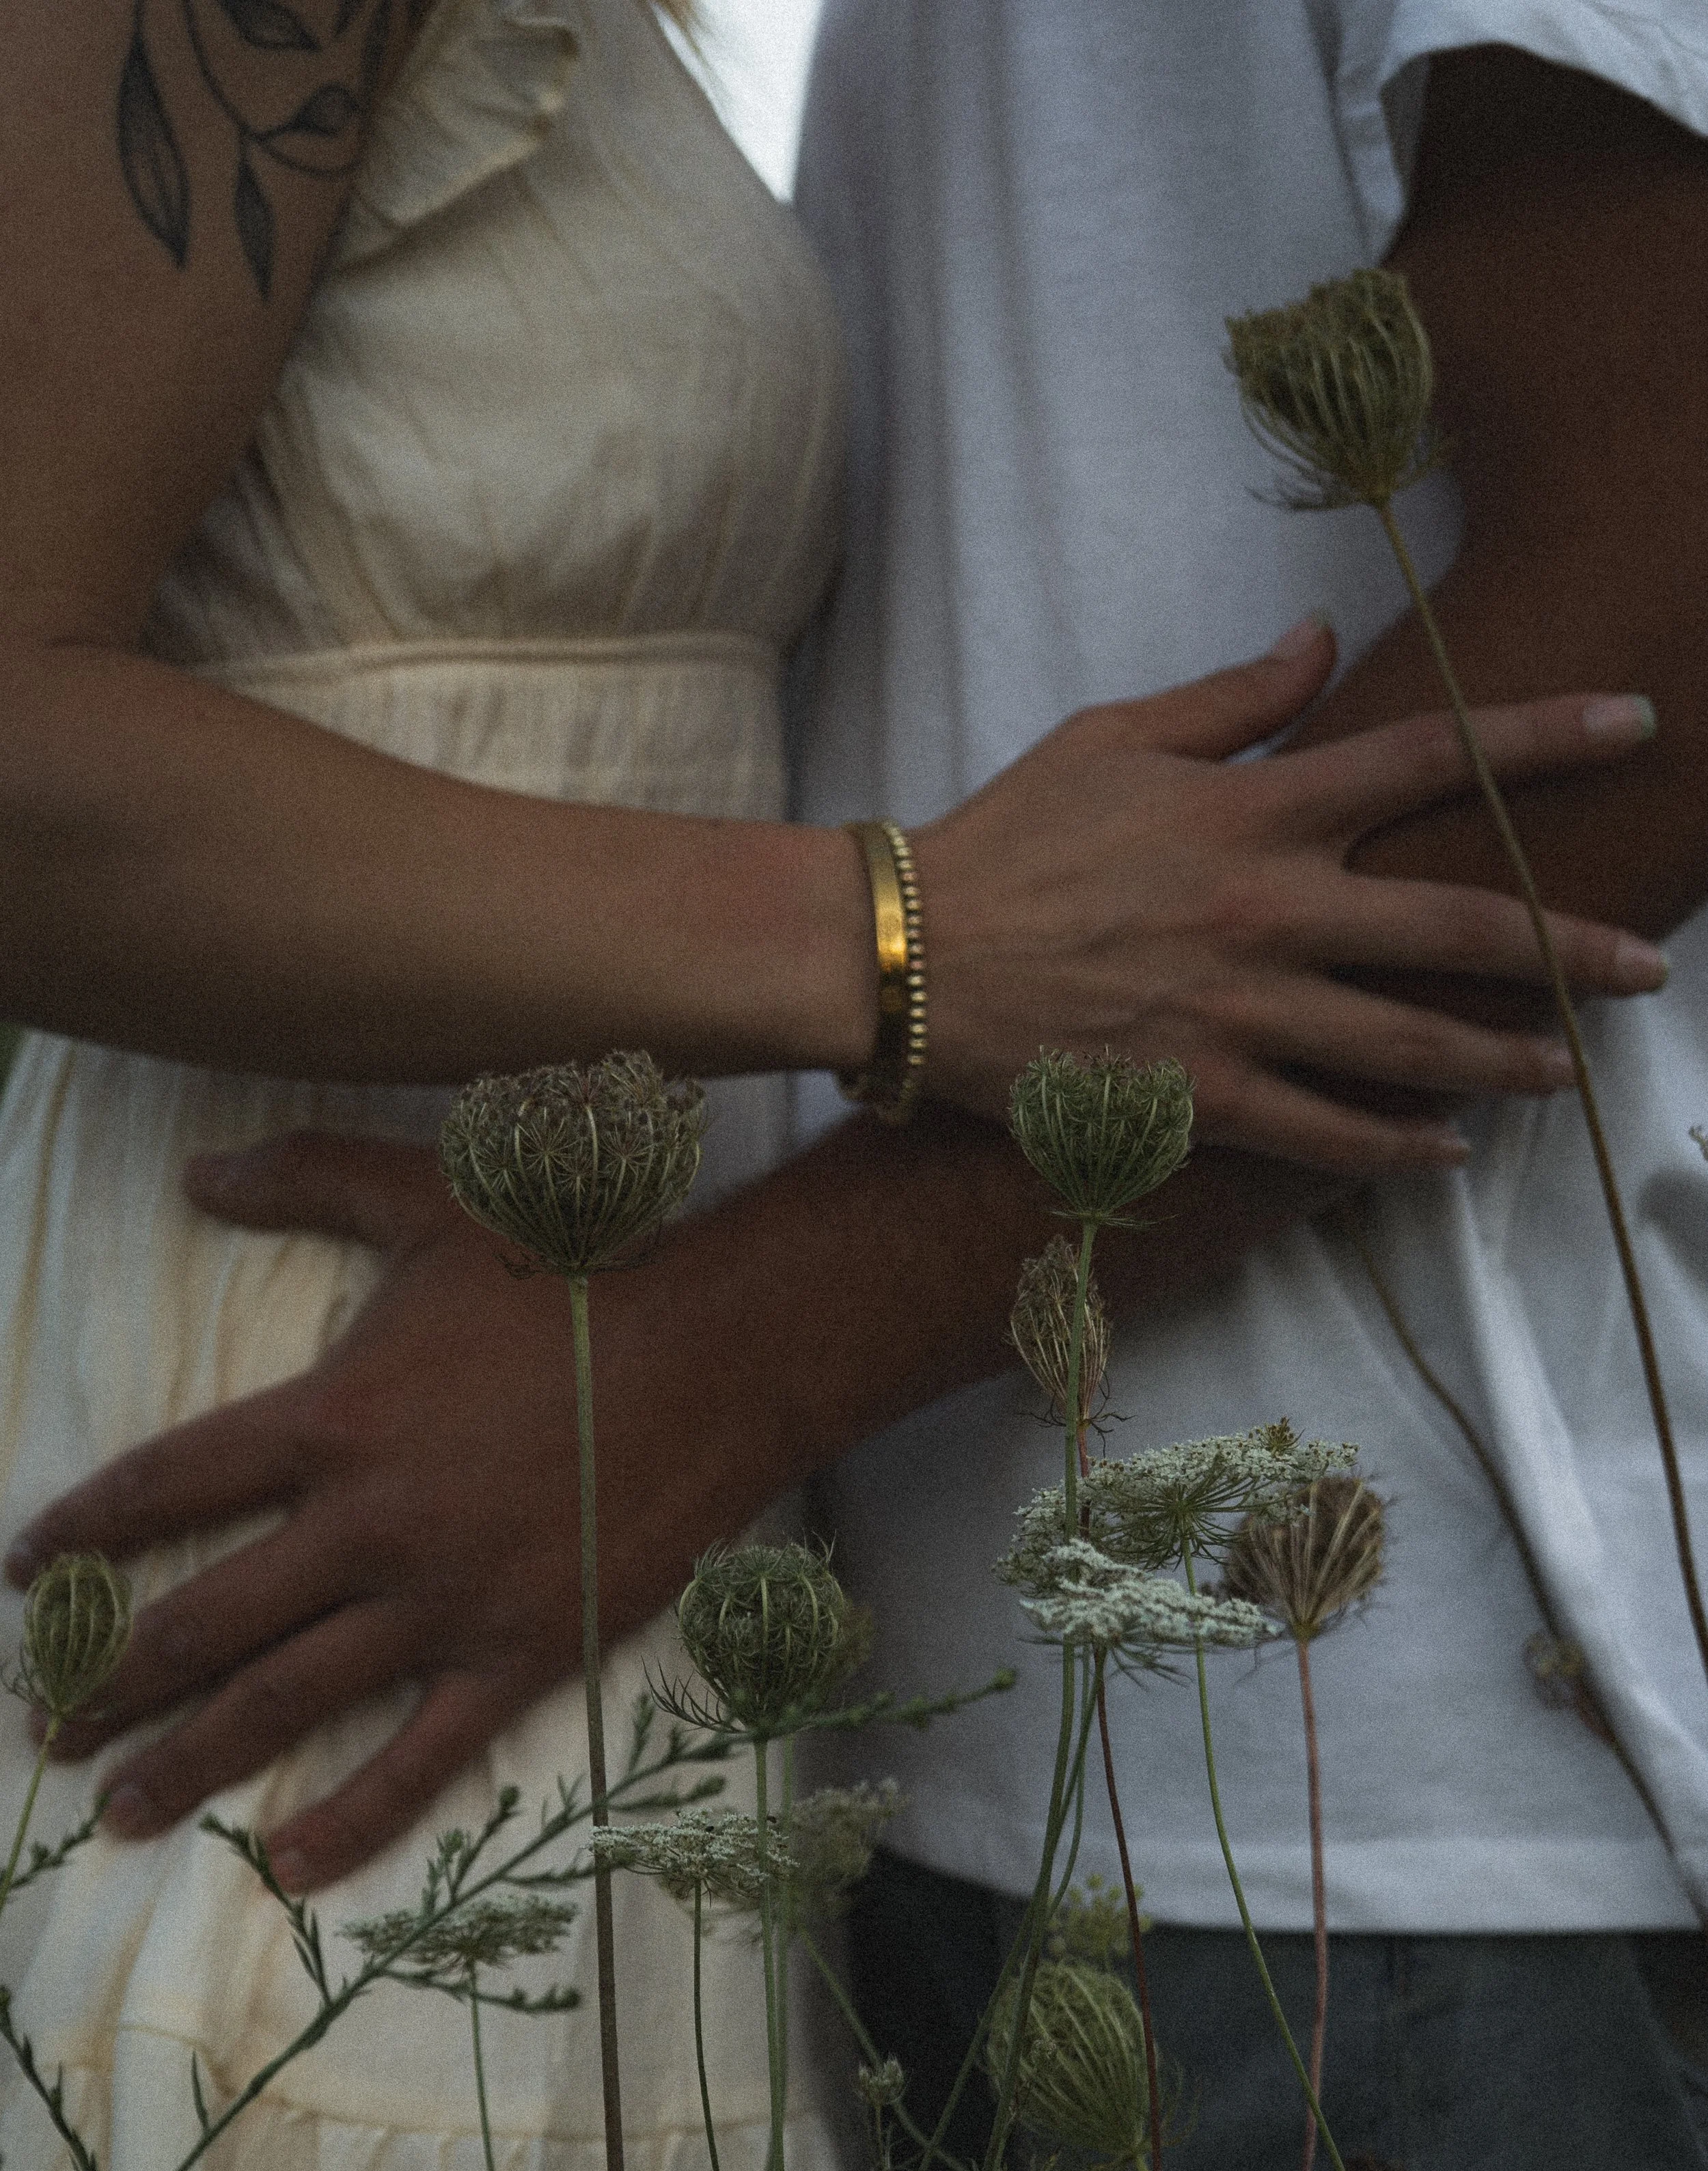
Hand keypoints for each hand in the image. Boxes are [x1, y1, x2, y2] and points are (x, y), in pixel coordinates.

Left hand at [5, 1135, 772, 1891]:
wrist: (723, 1352)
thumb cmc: (574, 1270)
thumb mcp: (429, 1198)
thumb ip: (303, 1177)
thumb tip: (195, 1170)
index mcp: (331, 1419)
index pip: (166, 1487)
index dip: (79, 1532)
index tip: (21, 1576)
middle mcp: (368, 1523)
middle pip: (199, 1620)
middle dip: (105, 1680)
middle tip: (40, 1727)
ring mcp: (443, 1600)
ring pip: (286, 1702)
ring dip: (189, 1760)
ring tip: (119, 1810)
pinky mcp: (521, 1653)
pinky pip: (422, 1757)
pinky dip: (354, 1819)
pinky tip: (288, 1867)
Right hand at [918, 621, 1664, 1163]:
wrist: (909, 957)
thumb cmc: (1007, 840)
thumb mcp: (1115, 737)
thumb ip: (1234, 699)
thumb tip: (1323, 642)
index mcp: (1257, 810)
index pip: (1431, 756)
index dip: (1544, 736)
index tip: (1636, 723)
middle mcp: (1271, 913)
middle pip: (1459, 925)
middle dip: (1568, 946)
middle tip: (1647, 969)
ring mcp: (1242, 1015)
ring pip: (1411, 1043)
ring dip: (1506, 1059)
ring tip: (1570, 1073)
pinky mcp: (1201, 1098)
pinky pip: (1324, 1135)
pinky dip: (1393, 1148)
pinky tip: (1446, 1151)